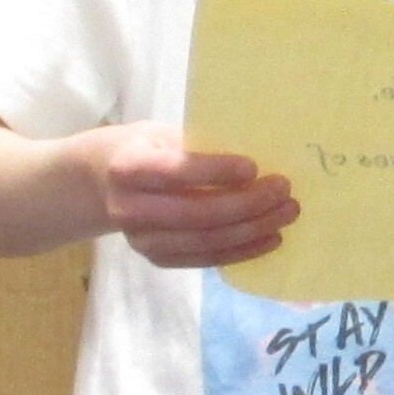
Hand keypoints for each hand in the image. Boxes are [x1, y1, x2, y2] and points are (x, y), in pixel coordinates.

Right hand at [96, 127, 295, 271]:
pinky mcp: (156, 259)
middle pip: (195, 213)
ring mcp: (141, 240)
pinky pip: (205, 259)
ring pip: (204, 241)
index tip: (254, 168)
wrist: (106, 183)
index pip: (175, 172)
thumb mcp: (163, 135)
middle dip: (246, 205)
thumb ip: (198, 147)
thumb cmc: (148, 150)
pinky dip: (242, 251)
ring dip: (252, 230)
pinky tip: (271, 238)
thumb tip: (260, 157)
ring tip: (287, 213)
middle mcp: (129, 208)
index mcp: (128, 168)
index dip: (215, 171)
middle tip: (284, 192)